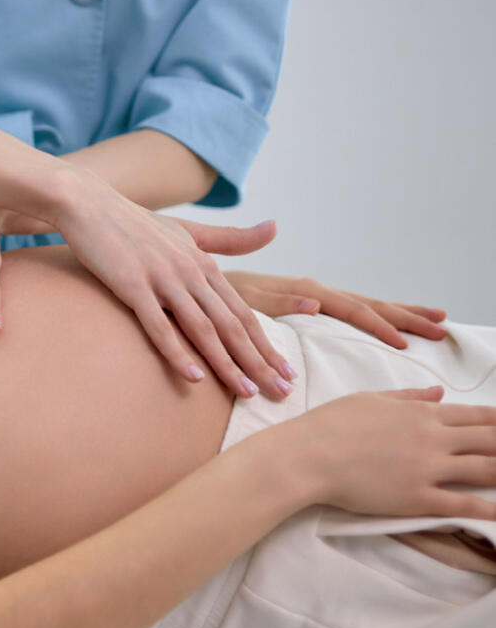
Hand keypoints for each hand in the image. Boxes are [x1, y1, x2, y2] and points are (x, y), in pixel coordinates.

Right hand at [50, 168, 297, 399]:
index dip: (267, 344)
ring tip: (247, 391)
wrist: (90, 205)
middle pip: (231, 324)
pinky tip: (194, 377)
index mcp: (204, 264)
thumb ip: (230, 238)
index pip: (243, 312)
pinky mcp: (133, 286)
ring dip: (227, 362)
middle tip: (281, 390)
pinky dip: (178, 352)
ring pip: (203, 328)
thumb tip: (274, 228)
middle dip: (259, 360)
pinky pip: (159, 326)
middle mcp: (190, 272)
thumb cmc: (135, 222)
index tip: (286, 371)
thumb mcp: (187, 229)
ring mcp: (163, 279)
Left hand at [221, 270, 448, 348]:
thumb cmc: (209, 294)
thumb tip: (316, 303)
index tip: (406, 341)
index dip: (379, 323)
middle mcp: (306, 293)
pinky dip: (368, 318)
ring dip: (394, 315)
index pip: (350, 307)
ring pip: (357, 307)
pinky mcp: (298, 307)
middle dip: (402, 317)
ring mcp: (304, 299)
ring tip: (433, 323)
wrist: (186, 286)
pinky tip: (388, 328)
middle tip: (441, 328)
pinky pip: (341, 314)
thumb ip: (274, 302)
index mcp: (298, 290)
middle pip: (364, 305)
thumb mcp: (238, 297)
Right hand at [281, 386, 495, 519]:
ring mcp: (427, 469)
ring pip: (486, 470)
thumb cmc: (330, 424)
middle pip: (491, 441)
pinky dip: (489, 509)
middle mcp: (433, 438)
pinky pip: (463, 505)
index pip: (480, 416)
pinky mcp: (417, 498)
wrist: (305, 456)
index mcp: (422, 413)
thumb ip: (409, 397)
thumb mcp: (370, 399)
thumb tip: (439, 393)